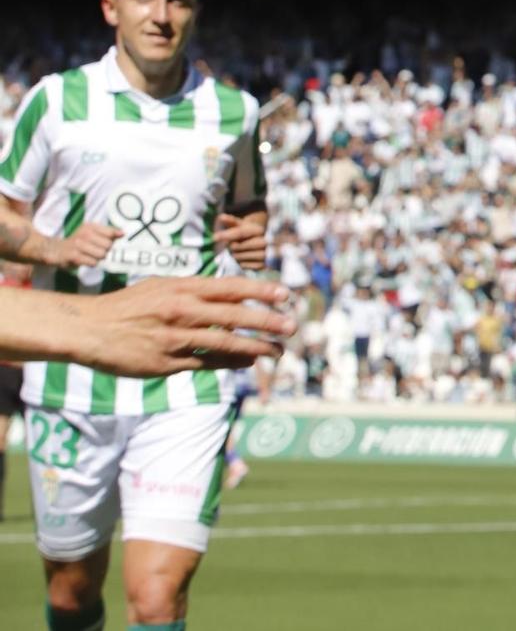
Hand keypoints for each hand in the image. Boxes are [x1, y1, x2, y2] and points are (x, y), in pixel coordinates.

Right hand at [56, 222, 120, 268]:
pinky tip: (86, 260)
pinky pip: (93, 262)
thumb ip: (108, 232)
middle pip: (108, 245)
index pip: (111, 232)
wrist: (57, 250)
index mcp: (90, 226)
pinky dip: (92, 263)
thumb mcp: (91, 233)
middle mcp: (84, 233)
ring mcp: (78, 245)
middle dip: (106, 250)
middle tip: (99, 251)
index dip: (114, 240)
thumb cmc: (79, 242)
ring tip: (92, 256)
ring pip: (101, 254)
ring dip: (99, 258)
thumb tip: (122, 233)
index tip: (113, 243)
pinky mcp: (74, 256)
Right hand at [66, 278, 293, 376]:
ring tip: (278, 350)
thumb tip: (231, 292)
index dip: (260, 291)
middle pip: (234, 316)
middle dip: (268, 322)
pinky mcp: (167, 363)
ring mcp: (175, 339)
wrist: (88, 328)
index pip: (230, 288)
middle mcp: (182, 311)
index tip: (285, 295)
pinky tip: (248, 361)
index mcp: (182, 289)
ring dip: (256, 347)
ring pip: (225, 344)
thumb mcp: (162, 286)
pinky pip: (206, 363)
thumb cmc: (129, 305)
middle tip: (293, 326)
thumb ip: (195, 289)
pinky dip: (231, 362)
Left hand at [216, 212, 269, 269]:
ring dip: (234, 255)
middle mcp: (265, 242)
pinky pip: (243, 266)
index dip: (226, 234)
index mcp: (259, 230)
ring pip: (239, 257)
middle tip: (232, 245)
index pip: (240, 232)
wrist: (265, 243)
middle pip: (237, 246)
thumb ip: (231, 221)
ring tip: (238, 252)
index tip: (214, 237)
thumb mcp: (242, 225)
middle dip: (231, 246)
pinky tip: (243, 259)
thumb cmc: (248, 233)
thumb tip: (221, 217)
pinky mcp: (263, 266)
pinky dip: (240, 263)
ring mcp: (265, 254)